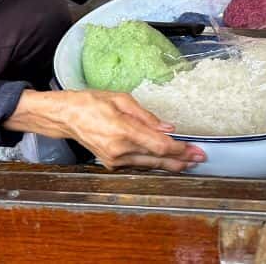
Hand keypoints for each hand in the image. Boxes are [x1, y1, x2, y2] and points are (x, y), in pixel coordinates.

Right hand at [52, 90, 205, 170]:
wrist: (66, 116)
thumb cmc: (91, 103)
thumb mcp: (121, 100)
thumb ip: (147, 116)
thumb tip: (168, 128)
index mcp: (123, 131)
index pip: (159, 145)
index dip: (180, 149)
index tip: (195, 149)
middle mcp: (120, 149)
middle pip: (158, 159)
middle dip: (181, 159)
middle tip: (200, 158)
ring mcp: (115, 160)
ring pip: (149, 165)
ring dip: (170, 164)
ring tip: (188, 162)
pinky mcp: (111, 164)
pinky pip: (138, 164)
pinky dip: (154, 163)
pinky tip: (166, 162)